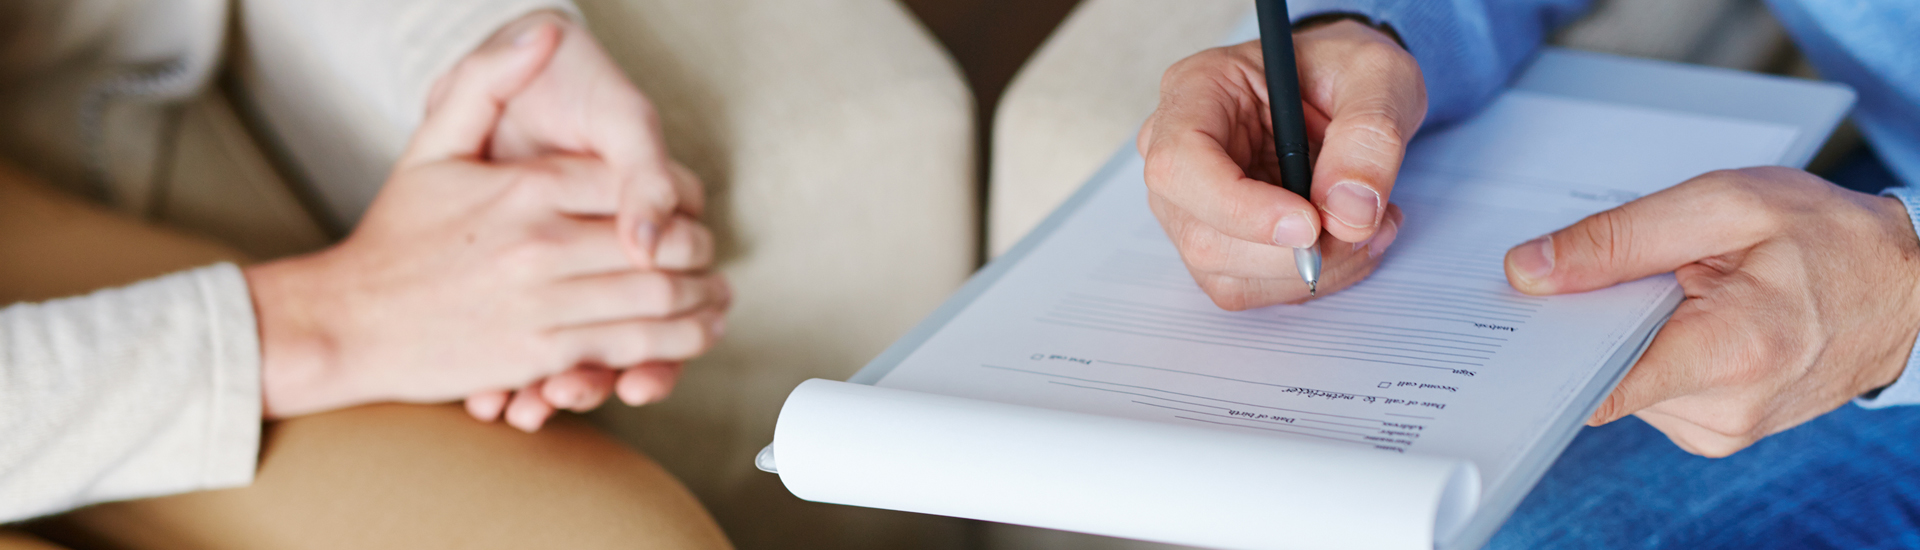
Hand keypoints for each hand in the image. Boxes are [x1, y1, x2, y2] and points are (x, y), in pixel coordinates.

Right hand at [247, 25, 727, 427]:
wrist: (346, 321)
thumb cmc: (393, 238)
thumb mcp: (431, 144)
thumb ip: (487, 82)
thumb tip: (542, 31)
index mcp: (526, 187)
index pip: (634, 181)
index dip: (677, 194)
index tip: (687, 204)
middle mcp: (541, 243)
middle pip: (662, 242)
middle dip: (700, 249)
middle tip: (709, 254)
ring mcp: (544, 302)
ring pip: (658, 298)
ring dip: (701, 298)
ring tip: (714, 295)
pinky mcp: (542, 356)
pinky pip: (630, 349)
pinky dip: (675, 345)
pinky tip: (691, 335)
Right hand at [1138, 19, 1423, 308]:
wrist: (1347, 93)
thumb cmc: (1346, 73)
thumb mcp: (1378, 75)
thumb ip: (1369, 134)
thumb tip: (1347, 211)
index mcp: (1196, 91)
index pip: (1180, 164)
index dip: (1239, 207)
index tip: (1309, 223)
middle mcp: (1177, 153)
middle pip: (1203, 235)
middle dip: (1293, 251)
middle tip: (1363, 223)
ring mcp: (1190, 206)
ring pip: (1226, 273)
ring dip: (1308, 269)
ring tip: (1368, 226)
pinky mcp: (1217, 243)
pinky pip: (1250, 287)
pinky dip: (1309, 279)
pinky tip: (1347, 241)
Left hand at [1503, 167, 1919, 456]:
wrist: (1906, 288)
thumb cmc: (1828, 237)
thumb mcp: (1726, 204)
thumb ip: (1620, 238)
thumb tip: (1528, 271)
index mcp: (1729, 353)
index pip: (1594, 385)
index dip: (1545, 347)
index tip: (1517, 316)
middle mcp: (1721, 411)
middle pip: (1599, 377)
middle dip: (1588, 322)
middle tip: (1596, 272)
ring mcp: (1719, 429)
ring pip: (1620, 384)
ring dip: (1621, 335)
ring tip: (1661, 287)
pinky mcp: (1715, 431)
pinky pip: (1648, 391)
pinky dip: (1646, 350)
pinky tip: (1674, 314)